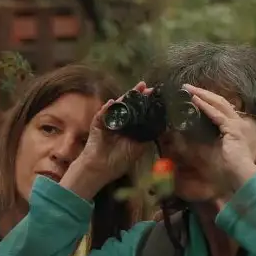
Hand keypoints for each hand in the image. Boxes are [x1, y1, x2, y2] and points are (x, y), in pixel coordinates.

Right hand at [60, 82, 150, 199]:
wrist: (100, 168)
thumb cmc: (119, 161)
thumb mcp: (139, 148)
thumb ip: (146, 135)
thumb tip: (158, 122)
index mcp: (131, 129)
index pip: (139, 113)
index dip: (146, 104)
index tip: (154, 96)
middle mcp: (121, 123)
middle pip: (129, 106)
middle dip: (137, 96)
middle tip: (146, 87)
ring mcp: (109, 122)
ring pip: (118, 107)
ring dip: (125, 97)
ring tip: (135, 89)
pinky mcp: (98, 123)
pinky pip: (102, 114)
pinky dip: (107, 109)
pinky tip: (113, 103)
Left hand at [182, 85, 255, 191]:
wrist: (239, 176)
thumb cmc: (227, 169)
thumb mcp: (209, 153)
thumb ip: (197, 144)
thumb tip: (180, 138)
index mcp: (234, 127)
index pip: (220, 108)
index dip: (207, 100)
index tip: (193, 95)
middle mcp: (238, 122)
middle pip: (219, 101)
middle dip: (202, 92)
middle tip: (187, 87)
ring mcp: (237, 124)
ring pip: (218, 103)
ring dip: (202, 95)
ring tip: (189, 90)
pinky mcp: (233, 129)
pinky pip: (217, 115)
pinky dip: (205, 107)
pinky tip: (195, 100)